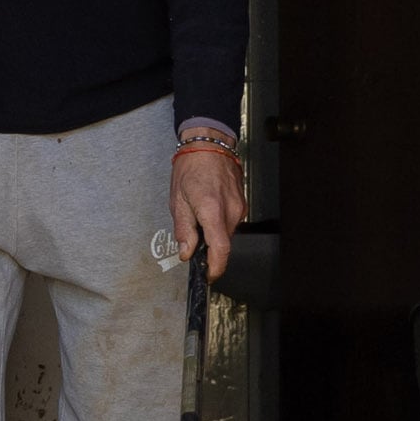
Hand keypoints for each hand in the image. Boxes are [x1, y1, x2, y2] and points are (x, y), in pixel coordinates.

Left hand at [171, 137, 245, 279]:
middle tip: (193, 234)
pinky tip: (208, 206)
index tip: (209, 275)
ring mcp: (239, 207)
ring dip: (213, 232)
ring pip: (226, 233)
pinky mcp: (242, 204)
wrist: (209, 144)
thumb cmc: (191, 167)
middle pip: (223, 243)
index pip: (220, 249)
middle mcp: (230, 210)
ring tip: (199, 212)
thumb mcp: (177, 200)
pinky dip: (219, 221)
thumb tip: (187, 251)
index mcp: (212, 210)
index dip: (216, 267)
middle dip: (208, 246)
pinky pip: (230, 221)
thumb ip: (183, 230)